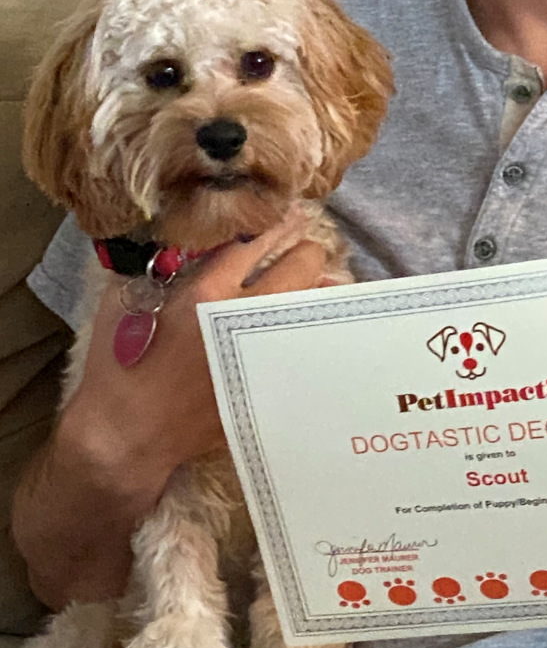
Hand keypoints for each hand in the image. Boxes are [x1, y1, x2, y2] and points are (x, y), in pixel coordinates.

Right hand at [66, 210, 330, 492]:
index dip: (275, 222)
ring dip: (319, 286)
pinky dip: (315, 329)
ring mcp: (262, 351)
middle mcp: (241, 318)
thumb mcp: (126, 300)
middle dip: (305, 251)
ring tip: (326, 277)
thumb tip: (186, 240)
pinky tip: (320, 320)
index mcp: (205, 292)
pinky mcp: (268, 381)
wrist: (128, 434)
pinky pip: (306, 345)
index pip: (255, 241)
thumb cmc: (119, 364)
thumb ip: (160, 265)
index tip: (287, 213)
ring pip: (312, 304)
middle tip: (305, 246)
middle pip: (299, 266)